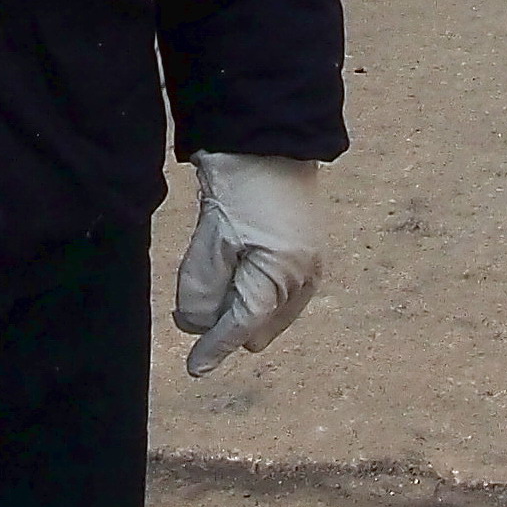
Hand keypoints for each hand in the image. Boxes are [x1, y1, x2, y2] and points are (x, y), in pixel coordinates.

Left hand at [172, 153, 324, 376]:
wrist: (270, 138)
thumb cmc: (240, 185)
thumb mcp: (211, 240)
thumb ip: (201, 290)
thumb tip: (196, 325)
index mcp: (281, 275)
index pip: (242, 326)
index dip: (214, 347)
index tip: (195, 368)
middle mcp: (304, 278)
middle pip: (259, 325)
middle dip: (226, 325)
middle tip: (196, 307)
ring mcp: (311, 265)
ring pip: (270, 312)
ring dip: (241, 310)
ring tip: (215, 287)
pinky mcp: (307, 252)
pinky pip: (280, 294)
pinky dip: (256, 295)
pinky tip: (238, 280)